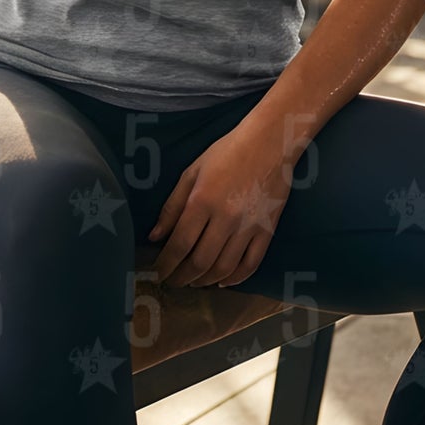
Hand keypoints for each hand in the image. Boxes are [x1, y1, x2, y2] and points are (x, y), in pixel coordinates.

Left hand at [146, 118, 294, 288]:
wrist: (270, 142)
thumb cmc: (226, 153)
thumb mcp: (192, 172)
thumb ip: (172, 206)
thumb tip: (154, 237)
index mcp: (202, 200)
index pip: (179, 244)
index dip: (166, 264)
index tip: (158, 273)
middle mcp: (225, 218)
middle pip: (200, 261)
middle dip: (182, 277)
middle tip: (173, 282)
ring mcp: (248, 226)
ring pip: (224, 268)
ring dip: (205, 281)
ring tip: (194, 282)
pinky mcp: (267, 231)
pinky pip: (251, 265)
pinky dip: (235, 279)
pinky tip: (223, 281)